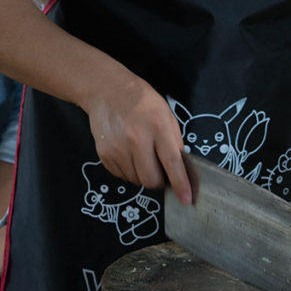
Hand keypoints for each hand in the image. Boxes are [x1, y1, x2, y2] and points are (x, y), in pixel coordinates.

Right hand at [84, 66, 191, 204]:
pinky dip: (128, 170)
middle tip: (160, 170)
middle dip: (159, 181)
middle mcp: (137, 140)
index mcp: (158, 127)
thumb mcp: (166, 114)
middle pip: (151, 180)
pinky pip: (121, 175)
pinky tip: (128, 153)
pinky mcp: (104, 154)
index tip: (186, 199)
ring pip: (135, 180)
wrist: (108, 91)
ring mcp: (118, 148)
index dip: (180, 184)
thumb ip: (174, 141)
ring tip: (141, 155)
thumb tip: (180, 169)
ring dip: (142, 175)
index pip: (171, 162)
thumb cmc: (142, 101)